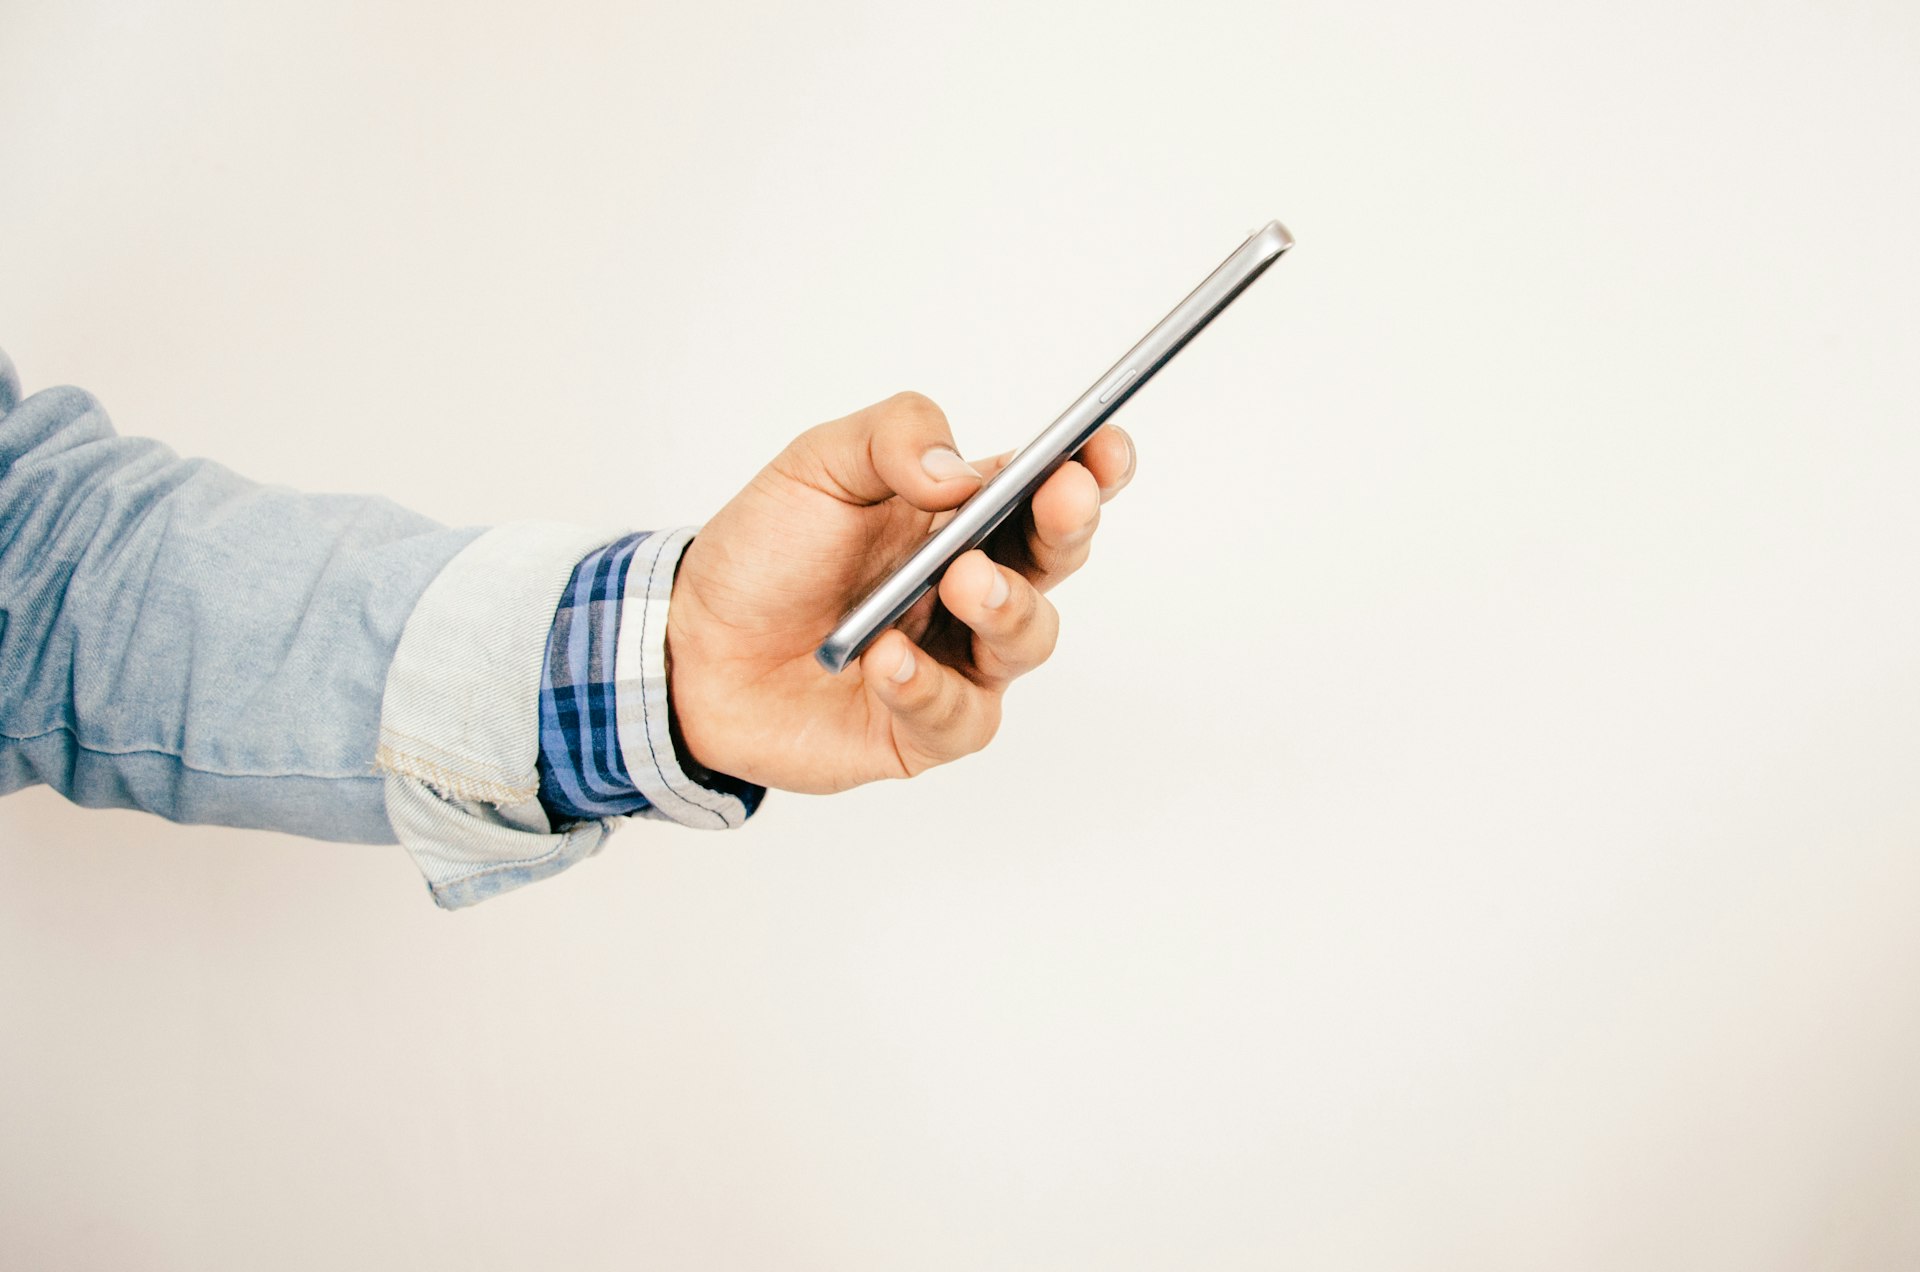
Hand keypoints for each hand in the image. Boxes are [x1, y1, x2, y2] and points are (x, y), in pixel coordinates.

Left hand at [666, 391, 1135, 793]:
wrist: (691, 646)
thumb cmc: (765, 552)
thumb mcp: (817, 465)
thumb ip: (892, 440)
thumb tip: (961, 473)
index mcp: (961, 516)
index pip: (1047, 488)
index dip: (1090, 469)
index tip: (1104, 448)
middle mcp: (971, 588)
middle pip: (1055, 561)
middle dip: (1068, 528)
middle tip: (1058, 500)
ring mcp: (955, 662)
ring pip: (1026, 641)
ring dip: (1006, 607)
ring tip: (960, 582)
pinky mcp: (922, 731)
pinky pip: (957, 717)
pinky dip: (927, 687)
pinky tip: (886, 659)